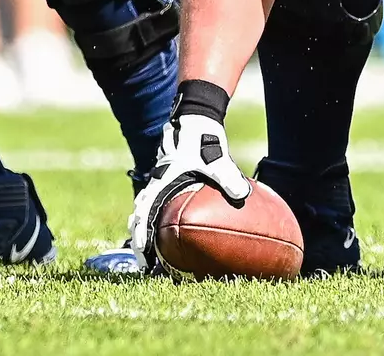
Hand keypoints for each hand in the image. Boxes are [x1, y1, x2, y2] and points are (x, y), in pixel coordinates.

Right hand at [128, 83, 251, 270]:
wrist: (195, 117)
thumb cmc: (201, 137)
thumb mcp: (215, 158)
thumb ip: (228, 176)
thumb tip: (243, 195)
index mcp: (161, 183)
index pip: (144, 215)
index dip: (141, 237)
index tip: (144, 256)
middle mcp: (156, 185)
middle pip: (140, 218)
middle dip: (141, 242)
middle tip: (147, 265)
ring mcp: (160, 183)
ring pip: (147, 213)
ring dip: (149, 232)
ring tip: (157, 254)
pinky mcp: (169, 181)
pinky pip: (161, 204)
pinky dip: (162, 219)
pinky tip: (177, 230)